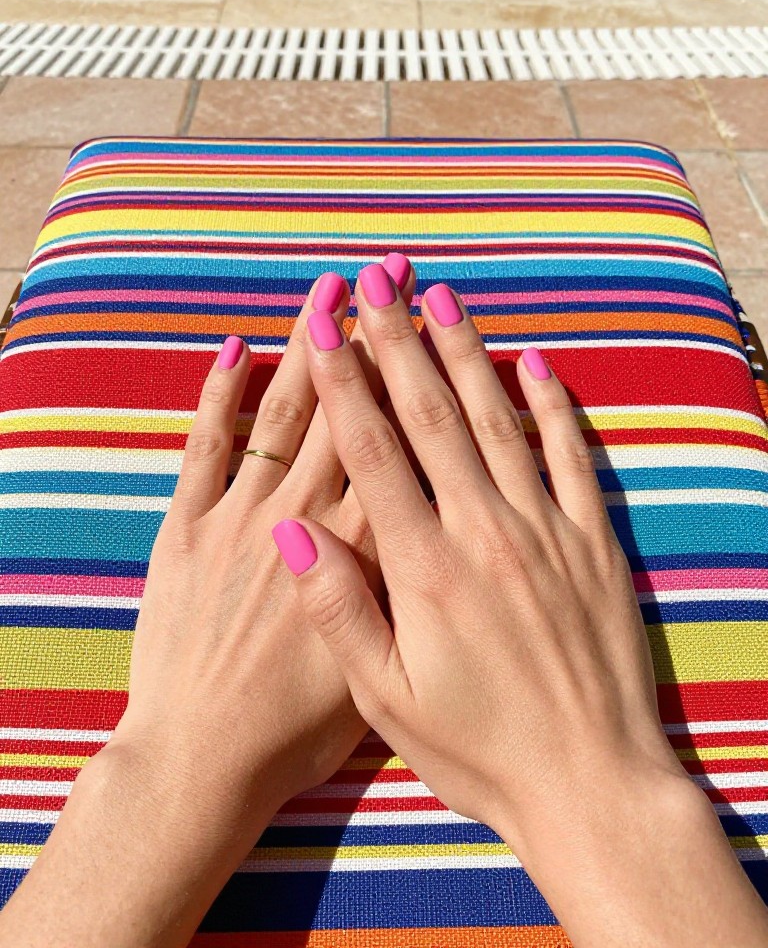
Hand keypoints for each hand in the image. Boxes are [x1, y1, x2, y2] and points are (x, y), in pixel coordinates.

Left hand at [0, 256, 416, 947]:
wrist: (207, 761)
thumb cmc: (300, 732)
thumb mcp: (386, 673)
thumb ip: (411, 580)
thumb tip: (428, 514)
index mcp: (369, 548)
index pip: (396, 441)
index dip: (409, 373)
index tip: (422, 316)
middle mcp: (311, 514)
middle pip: (350, 409)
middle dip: (372, 336)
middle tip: (390, 272)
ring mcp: (243, 514)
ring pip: (285, 412)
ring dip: (305, 346)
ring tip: (328, 290)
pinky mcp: (187, 528)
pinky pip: (205, 445)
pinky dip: (217, 395)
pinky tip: (234, 348)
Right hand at [276, 266, 767, 947]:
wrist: (590, 784)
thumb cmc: (479, 750)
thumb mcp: (387, 698)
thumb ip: (338, 608)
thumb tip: (291, 529)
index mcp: (425, 567)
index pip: (374, 451)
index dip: (346, 382)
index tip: (325, 327)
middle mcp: (485, 531)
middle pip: (432, 416)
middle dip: (398, 343)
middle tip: (377, 282)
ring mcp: (546, 531)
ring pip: (497, 421)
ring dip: (466, 355)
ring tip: (441, 300)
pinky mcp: (593, 544)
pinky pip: (571, 457)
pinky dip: (552, 405)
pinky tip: (534, 363)